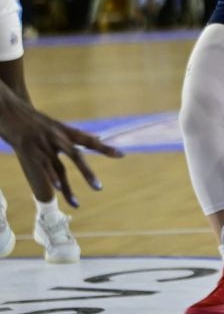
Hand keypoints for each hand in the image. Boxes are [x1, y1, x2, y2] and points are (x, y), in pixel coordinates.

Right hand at [1, 104, 123, 207]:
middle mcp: (57, 137)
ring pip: (58, 168)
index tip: (122, 155)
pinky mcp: (29, 151)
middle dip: (87, 173)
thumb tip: (98, 137)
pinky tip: (57, 190)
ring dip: (68, 187)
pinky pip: (42, 167)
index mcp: (65, 131)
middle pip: (76, 156)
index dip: (105, 147)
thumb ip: (77, 134)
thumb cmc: (34, 120)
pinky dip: (50, 178)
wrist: (10, 110)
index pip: (89, 140)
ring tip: (76, 203)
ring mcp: (43, 145)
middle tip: (99, 188)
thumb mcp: (58, 124)